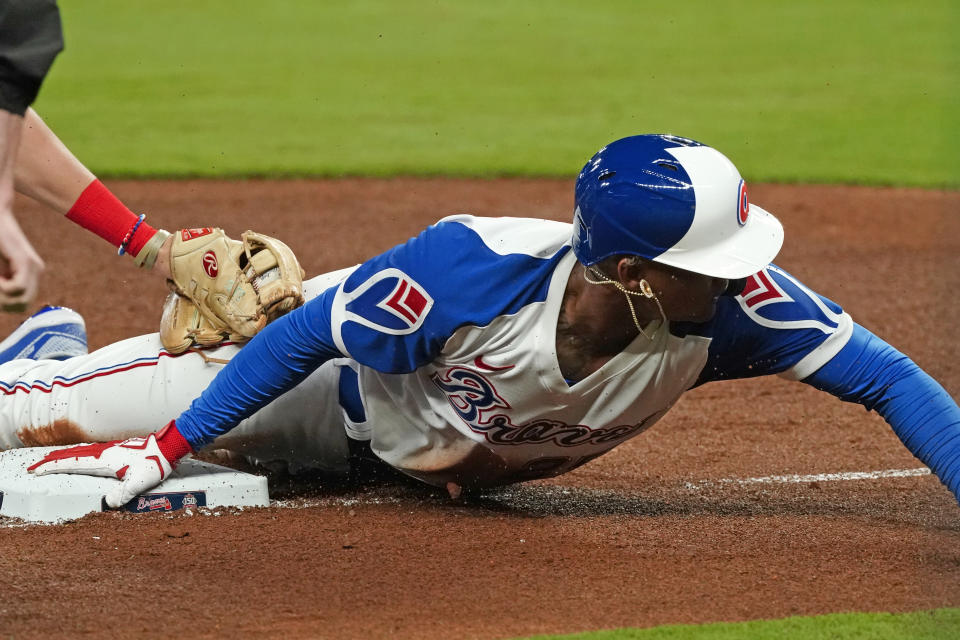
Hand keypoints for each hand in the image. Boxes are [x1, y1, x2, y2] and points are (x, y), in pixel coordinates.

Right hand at [0, 213, 44, 311]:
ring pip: (22, 300)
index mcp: (31, 275)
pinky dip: (3, 288)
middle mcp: (36, 272)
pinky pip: (18, 287)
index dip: (4, 306)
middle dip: (3, 304)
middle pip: (22, 306)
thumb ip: (4, 285)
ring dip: (2, 296)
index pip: (22, 306)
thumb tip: (4, 305)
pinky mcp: (25, 260)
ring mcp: (33, 266)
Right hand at [28, 421, 193, 507]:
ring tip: (50, 462)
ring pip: (79, 452)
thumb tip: (107, 503)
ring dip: (62, 457)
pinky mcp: (116, 450)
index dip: (53, 467)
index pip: (73, 463)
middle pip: (72, 455)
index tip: (37, 470)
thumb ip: (123, 493)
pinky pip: (89, 452)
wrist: (168, 447)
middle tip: (34, 466)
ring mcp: (110, 449)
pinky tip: (78, 458)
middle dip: (51, 461)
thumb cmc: (155, 463)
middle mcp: (104, 452)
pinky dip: (76, 455)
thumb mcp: (139, 482)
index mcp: (105, 460)